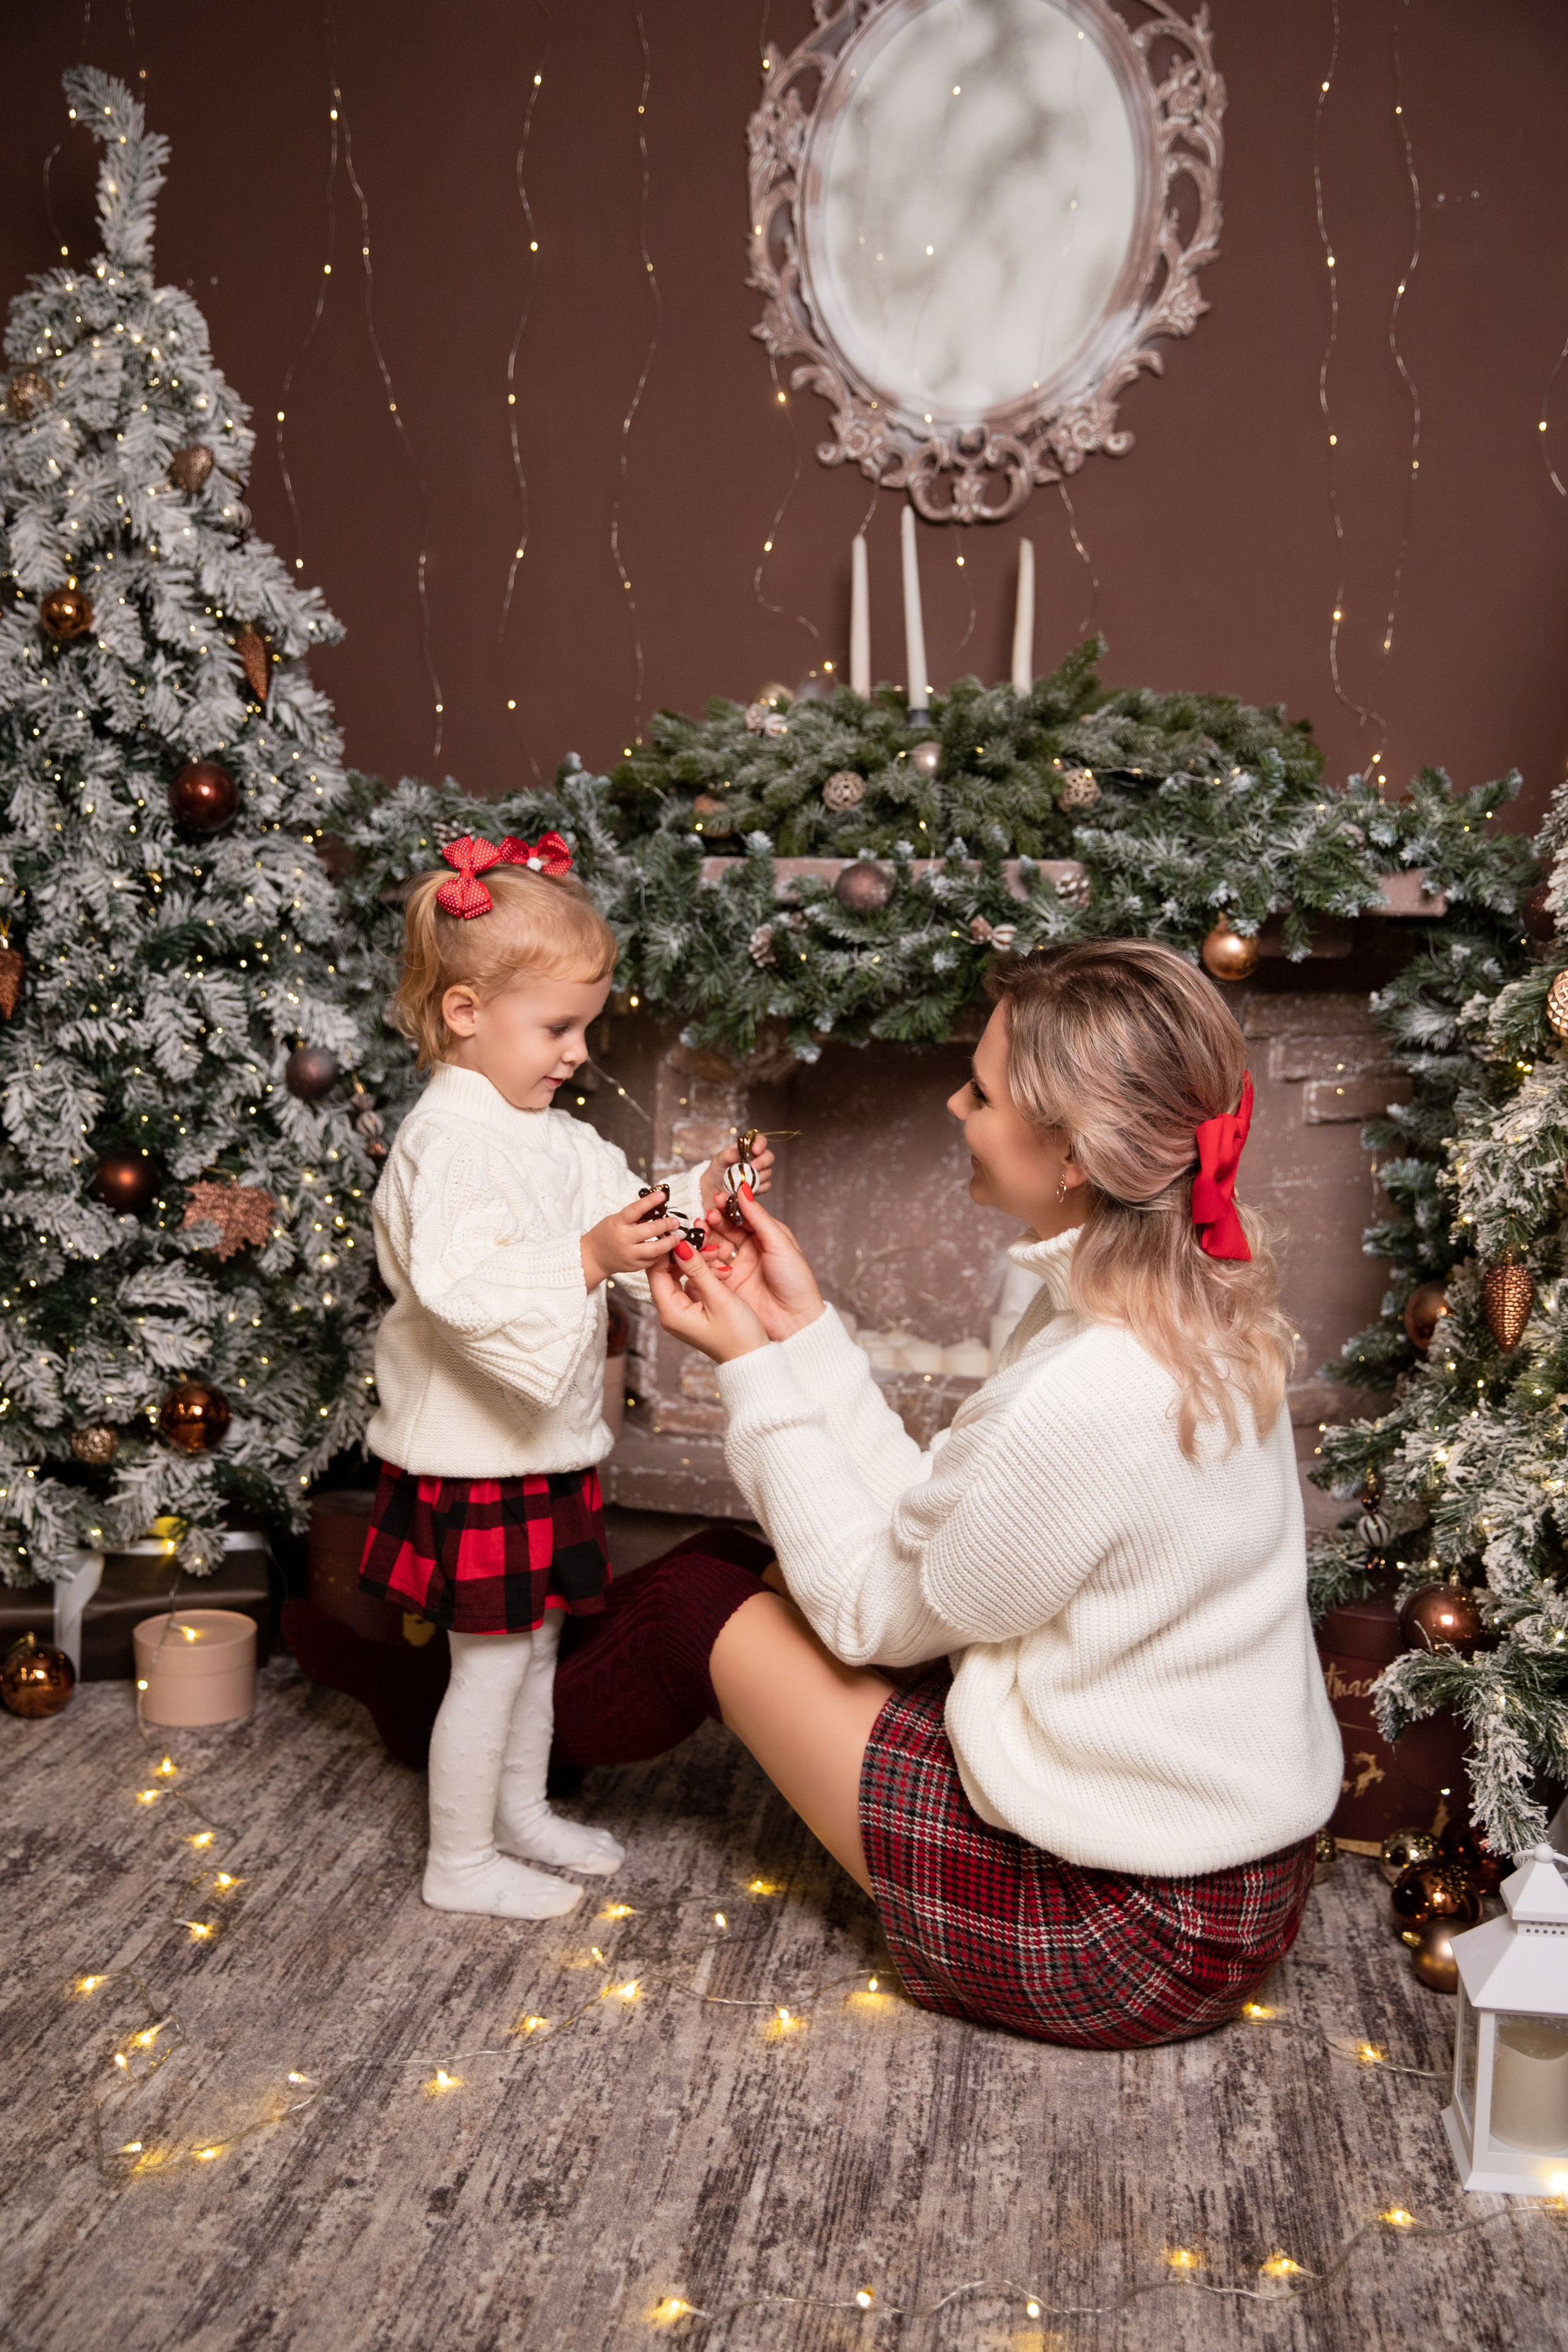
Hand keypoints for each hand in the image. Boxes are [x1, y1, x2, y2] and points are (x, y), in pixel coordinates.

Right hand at [580, 1191, 678, 1289]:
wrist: (593, 1257)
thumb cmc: (606, 1234)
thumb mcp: (616, 1220)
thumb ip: (635, 1217)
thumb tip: (658, 1208)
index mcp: (618, 1223)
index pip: (635, 1210)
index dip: (649, 1201)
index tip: (662, 1195)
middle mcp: (623, 1239)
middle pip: (650, 1230)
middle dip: (666, 1224)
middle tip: (675, 1221)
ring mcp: (629, 1254)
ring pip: (655, 1249)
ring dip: (669, 1242)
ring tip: (677, 1237)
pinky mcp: (634, 1266)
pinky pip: (652, 1260)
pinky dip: (660, 1253)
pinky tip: (665, 1248)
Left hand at [649, 1238, 770, 1364]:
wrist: (752, 1359)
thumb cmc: (738, 1334)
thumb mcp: (718, 1298)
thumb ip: (698, 1270)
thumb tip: (680, 1246)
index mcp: (670, 1312)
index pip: (655, 1272)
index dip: (666, 1250)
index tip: (682, 1233)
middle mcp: (671, 1312)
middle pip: (665, 1272)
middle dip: (684, 1254)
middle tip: (703, 1241)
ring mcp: (682, 1311)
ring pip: (681, 1276)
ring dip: (697, 1263)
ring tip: (717, 1255)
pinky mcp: (694, 1310)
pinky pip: (692, 1284)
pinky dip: (704, 1274)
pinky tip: (721, 1270)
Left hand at [699, 1133, 775, 1222]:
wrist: (714, 1188)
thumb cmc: (717, 1170)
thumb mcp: (718, 1160)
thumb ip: (727, 1154)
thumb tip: (736, 1153)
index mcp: (747, 1148)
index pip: (760, 1140)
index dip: (760, 1143)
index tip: (755, 1150)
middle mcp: (756, 1159)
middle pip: (769, 1156)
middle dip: (762, 1162)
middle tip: (753, 1167)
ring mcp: (760, 1172)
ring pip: (768, 1172)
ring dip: (758, 1177)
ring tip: (744, 1181)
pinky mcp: (761, 1185)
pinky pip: (766, 1186)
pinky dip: (758, 1188)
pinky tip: (747, 1189)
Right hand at [706, 1184, 824, 1343]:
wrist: (794, 1319)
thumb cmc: (795, 1280)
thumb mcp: (779, 1244)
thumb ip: (759, 1218)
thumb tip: (744, 1189)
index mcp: (766, 1236)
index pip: (743, 1215)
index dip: (730, 1206)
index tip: (718, 1198)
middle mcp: (750, 1249)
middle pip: (727, 1228)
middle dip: (716, 1220)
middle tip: (707, 1215)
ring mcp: (738, 1265)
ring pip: (716, 1245)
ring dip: (708, 1236)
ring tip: (702, 1229)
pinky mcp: (727, 1282)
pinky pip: (711, 1265)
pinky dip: (704, 1256)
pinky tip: (701, 1250)